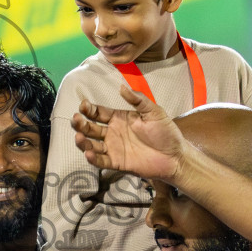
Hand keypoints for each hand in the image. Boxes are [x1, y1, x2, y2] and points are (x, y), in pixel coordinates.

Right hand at [70, 87, 188, 181]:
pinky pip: (102, 161)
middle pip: (91, 128)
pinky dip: (94, 159)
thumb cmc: (166, 132)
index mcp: (120, 118)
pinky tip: (89, 154)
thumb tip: (122, 87)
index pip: (99, 113)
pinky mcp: (118, 163)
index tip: (83, 106)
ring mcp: (114, 149)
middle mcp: (113, 133)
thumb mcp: (154, 112)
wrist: (175, 156)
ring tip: (79, 137)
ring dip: (83, 142)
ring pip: (92, 145)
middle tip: (76, 120)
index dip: (89, 109)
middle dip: (81, 124)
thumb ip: (138, 100)